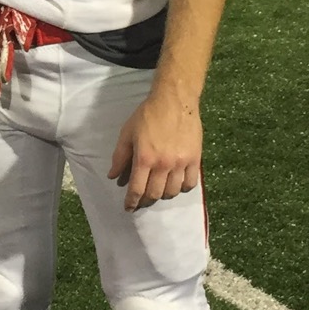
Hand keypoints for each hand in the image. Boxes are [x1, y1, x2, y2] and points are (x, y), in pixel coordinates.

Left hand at [108, 89, 201, 211]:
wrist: (175, 101)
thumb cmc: (148, 115)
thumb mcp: (127, 133)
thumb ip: (120, 157)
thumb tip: (113, 177)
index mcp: (144, 158)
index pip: (137, 189)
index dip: (132, 202)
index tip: (129, 208)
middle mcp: (163, 164)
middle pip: (155, 194)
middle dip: (146, 200)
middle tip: (142, 200)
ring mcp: (181, 162)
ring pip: (172, 191)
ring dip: (163, 195)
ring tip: (159, 191)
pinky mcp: (195, 159)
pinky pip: (190, 183)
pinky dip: (182, 188)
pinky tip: (176, 184)